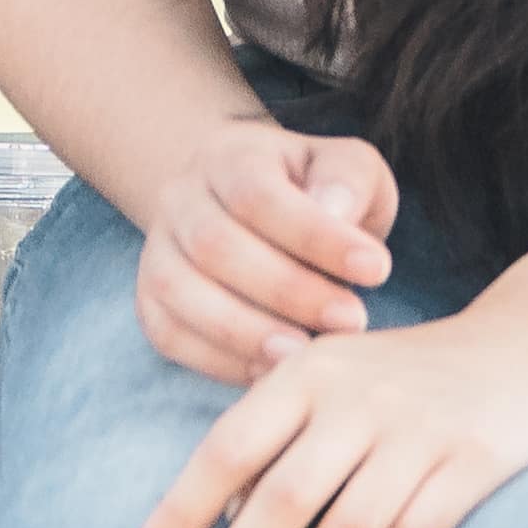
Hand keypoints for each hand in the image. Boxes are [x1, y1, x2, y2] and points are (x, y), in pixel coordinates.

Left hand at [123, 311, 527, 527]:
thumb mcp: (330, 381)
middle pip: (281, 501)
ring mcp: (420, 431)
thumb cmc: (403, 378)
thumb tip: (224, 522)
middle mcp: (359, 398)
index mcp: (308, 373)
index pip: (226, 451)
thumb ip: (274, 436)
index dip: (178, 516)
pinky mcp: (475, 463)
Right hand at [138, 117, 396, 380]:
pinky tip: (269, 370)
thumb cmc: (315, 191)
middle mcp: (179, 198)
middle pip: (213, 244)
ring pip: (179, 292)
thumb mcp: (346, 167)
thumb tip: (334, 213)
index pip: (258, 194)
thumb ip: (348, 181)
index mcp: (229, 156)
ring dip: (245, 331)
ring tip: (304, 354)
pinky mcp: (150, 300)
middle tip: (351, 320)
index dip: (314, 236)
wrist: (250, 206)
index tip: (377, 270)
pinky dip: (217, 359)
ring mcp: (157, 250)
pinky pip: (169, 334)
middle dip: (286, 290)